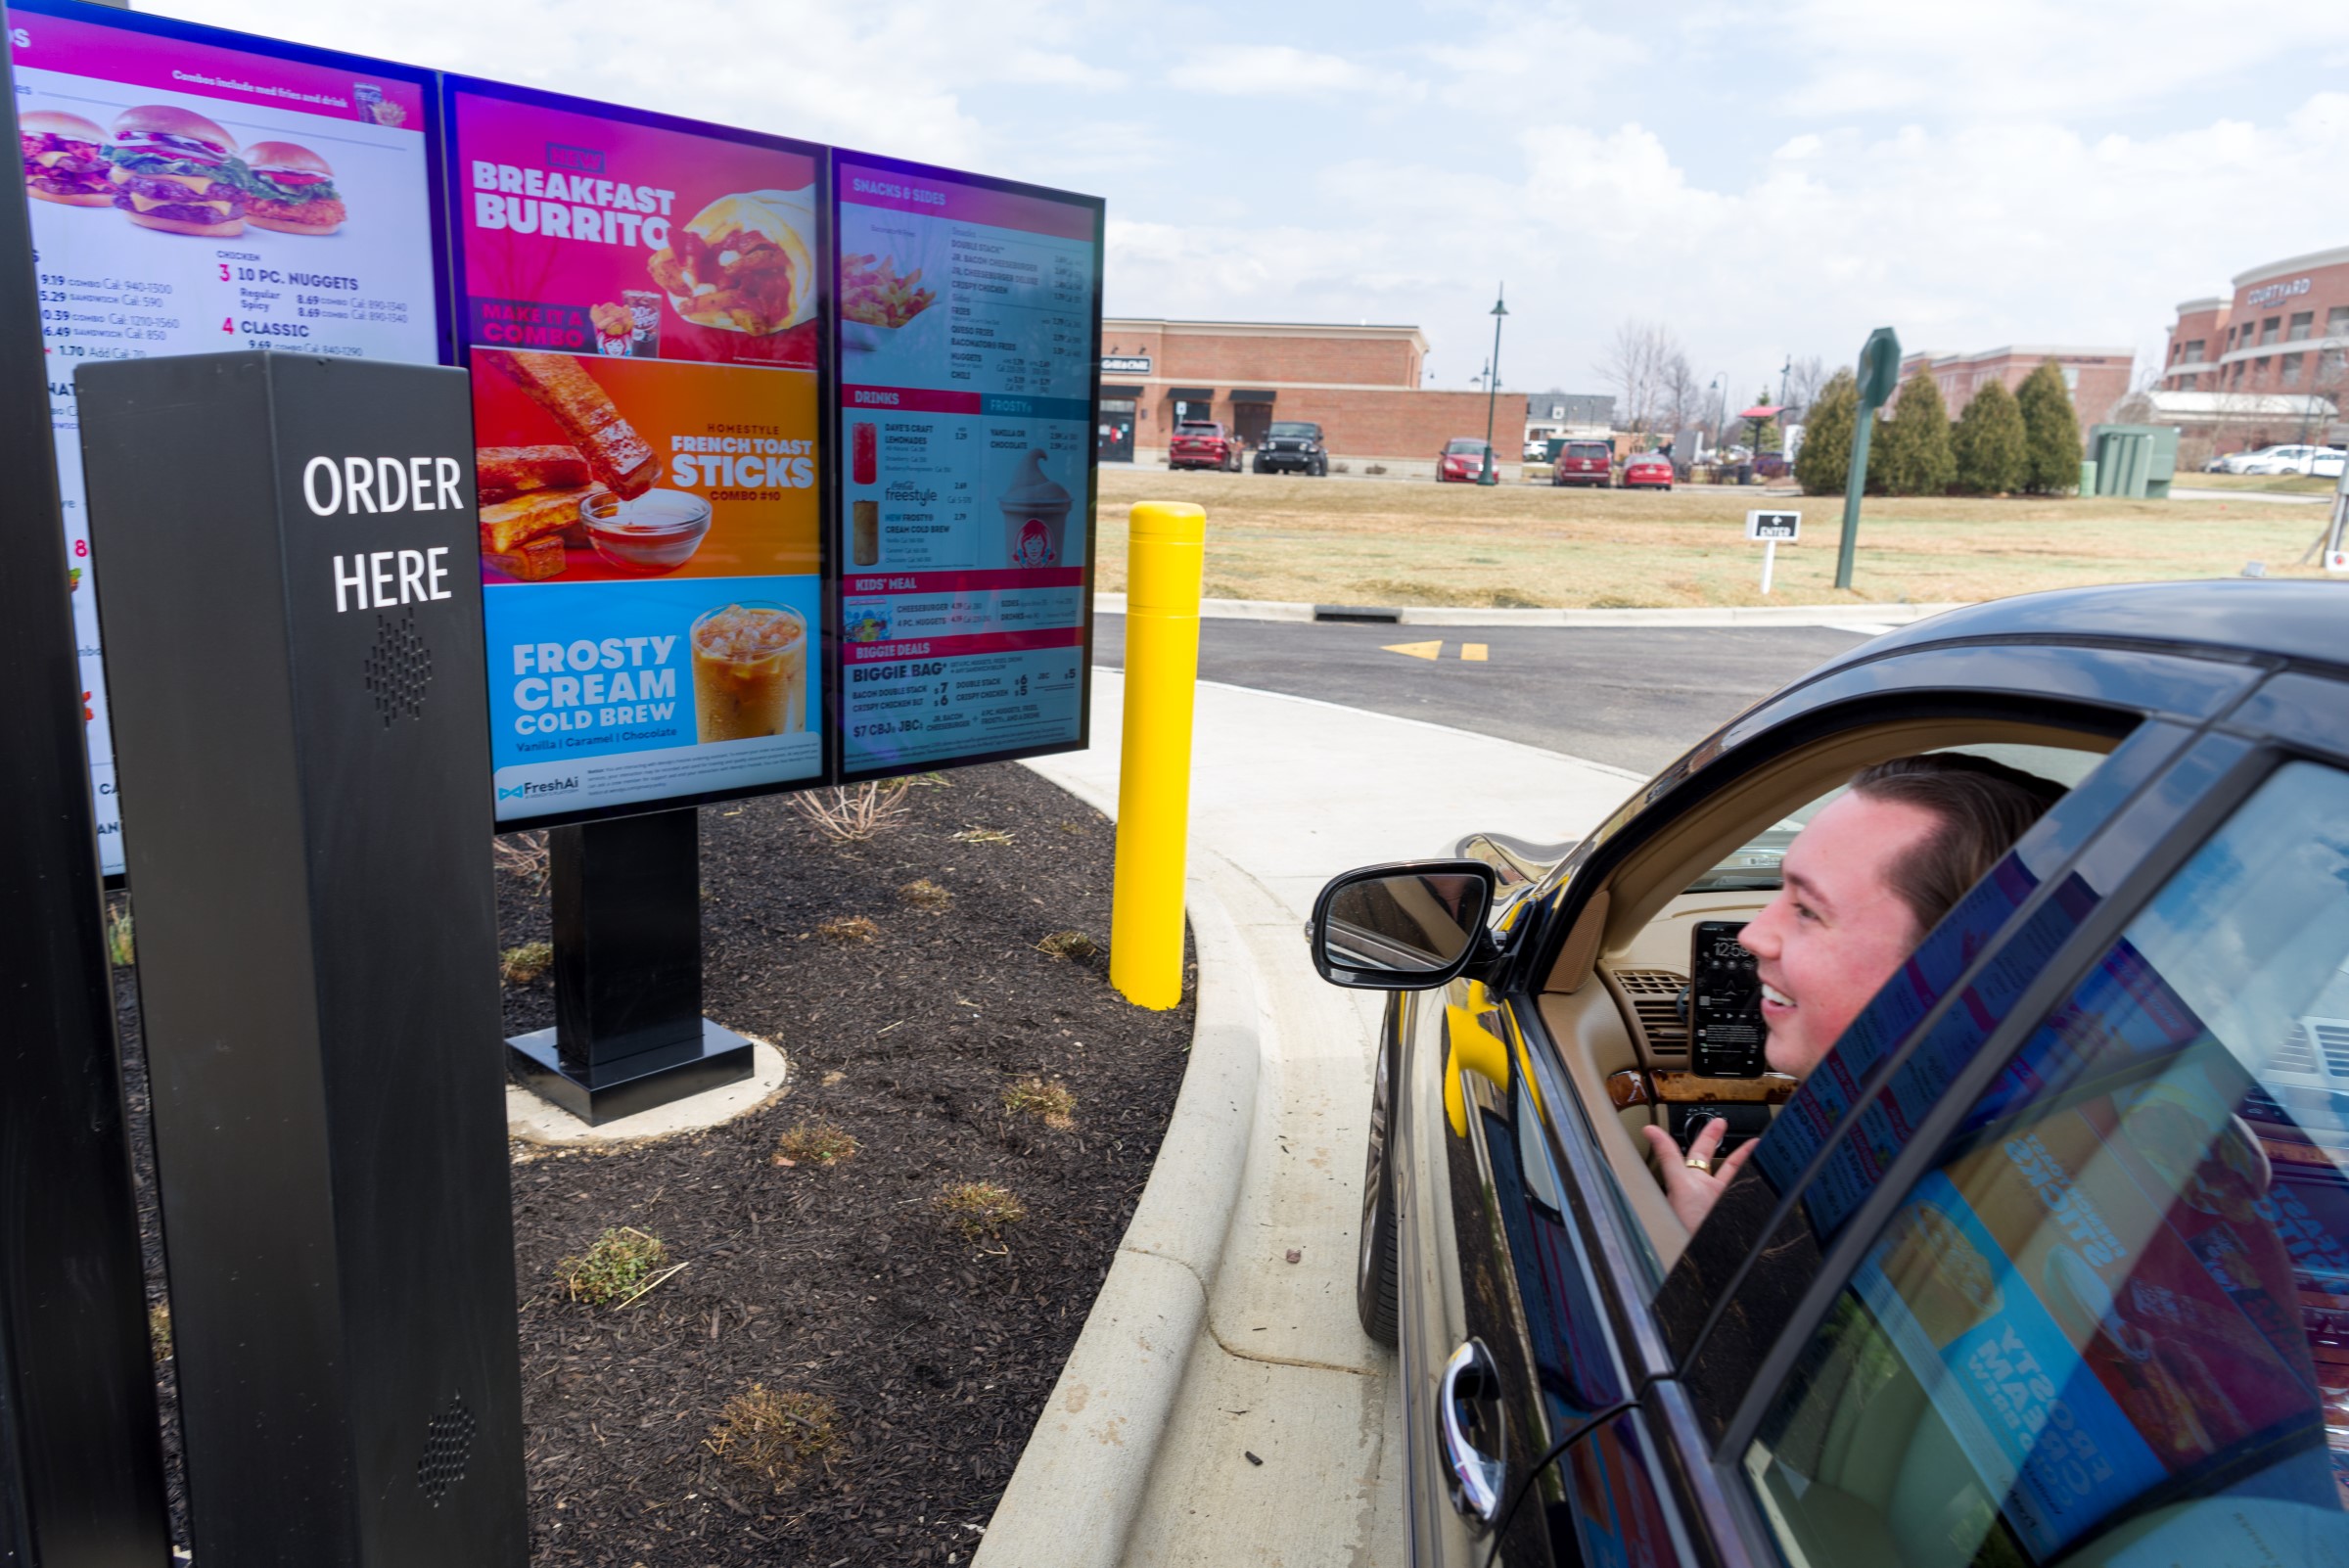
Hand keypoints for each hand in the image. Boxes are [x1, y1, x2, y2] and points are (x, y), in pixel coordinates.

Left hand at [1642, 1116, 1754, 1232]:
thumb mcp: (1679, 1183)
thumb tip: (1649, 1130)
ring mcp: (1722, 1198)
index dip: (1707, 1135)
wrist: (1707, 1252)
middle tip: (1725, 1124)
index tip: (1717, 1122)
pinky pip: (1747, 1189)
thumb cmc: (1686, 1222)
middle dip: (1722, 1142)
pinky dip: (1756, 1180)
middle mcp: (1706, 1189)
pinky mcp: (1736, 1208)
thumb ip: (1668, 1156)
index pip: (1699, 1151)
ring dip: (1745, 1160)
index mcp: (1691, 1180)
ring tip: (1758, 1144)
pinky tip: (1764, 1170)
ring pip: (1735, 1174)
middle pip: (1718, 1160)